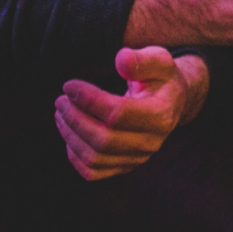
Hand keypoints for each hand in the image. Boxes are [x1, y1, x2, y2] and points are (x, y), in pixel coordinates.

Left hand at [56, 46, 208, 182]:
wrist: (172, 102)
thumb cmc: (161, 78)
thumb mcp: (159, 60)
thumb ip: (141, 60)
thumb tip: (121, 59)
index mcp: (160, 115)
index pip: (118, 113)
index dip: (88, 100)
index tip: (69, 85)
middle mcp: (150, 142)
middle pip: (103, 139)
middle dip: (75, 119)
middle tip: (61, 100)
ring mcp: (138, 158)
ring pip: (95, 158)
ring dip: (71, 136)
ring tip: (61, 113)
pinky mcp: (125, 166)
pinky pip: (94, 172)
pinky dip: (75, 157)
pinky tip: (69, 135)